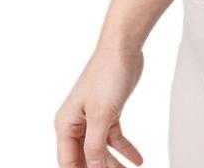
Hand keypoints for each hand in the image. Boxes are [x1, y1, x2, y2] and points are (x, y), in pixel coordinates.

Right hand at [55, 47, 144, 167]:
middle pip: (84, 158)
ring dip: (113, 164)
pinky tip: (137, 160)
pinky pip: (114, 137)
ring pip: (101, 149)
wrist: (123, 47)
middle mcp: (76, 123)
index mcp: (66, 124)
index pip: (68, 162)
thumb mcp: (101, 114)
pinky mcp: (109, 111)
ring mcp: (93, 117)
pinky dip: (125, 149)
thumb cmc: (107, 73)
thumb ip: (95, 145)